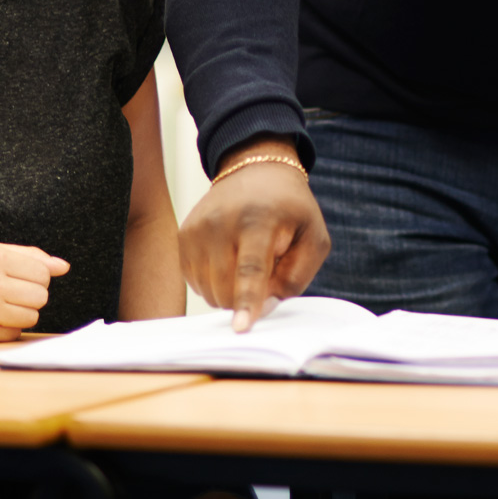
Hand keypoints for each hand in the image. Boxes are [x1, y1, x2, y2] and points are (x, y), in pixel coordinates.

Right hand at [0, 241, 69, 341]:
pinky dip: (5, 328)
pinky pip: (13, 333)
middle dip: (29, 296)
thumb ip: (25, 257)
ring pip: (31, 316)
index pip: (43, 272)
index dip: (35, 277)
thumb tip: (62, 266)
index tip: (18, 279)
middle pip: (41, 295)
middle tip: (5, 293)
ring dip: (19, 313)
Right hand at [179, 139, 329, 331]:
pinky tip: (230, 259)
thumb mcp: (314, 237)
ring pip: (208, 291)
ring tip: (248, 259)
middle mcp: (221, 222)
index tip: (240, 327)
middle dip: (247, 298)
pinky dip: (215, 282)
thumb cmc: (290, 210)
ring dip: (231, 291)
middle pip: (226, 289)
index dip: (246, 300)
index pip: (250, 268)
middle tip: (268, 270)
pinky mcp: (183, 235)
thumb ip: (297, 275)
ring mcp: (198, 228)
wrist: (256, 171)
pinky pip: (196, 281)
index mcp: (259, 219)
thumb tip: (264, 306)